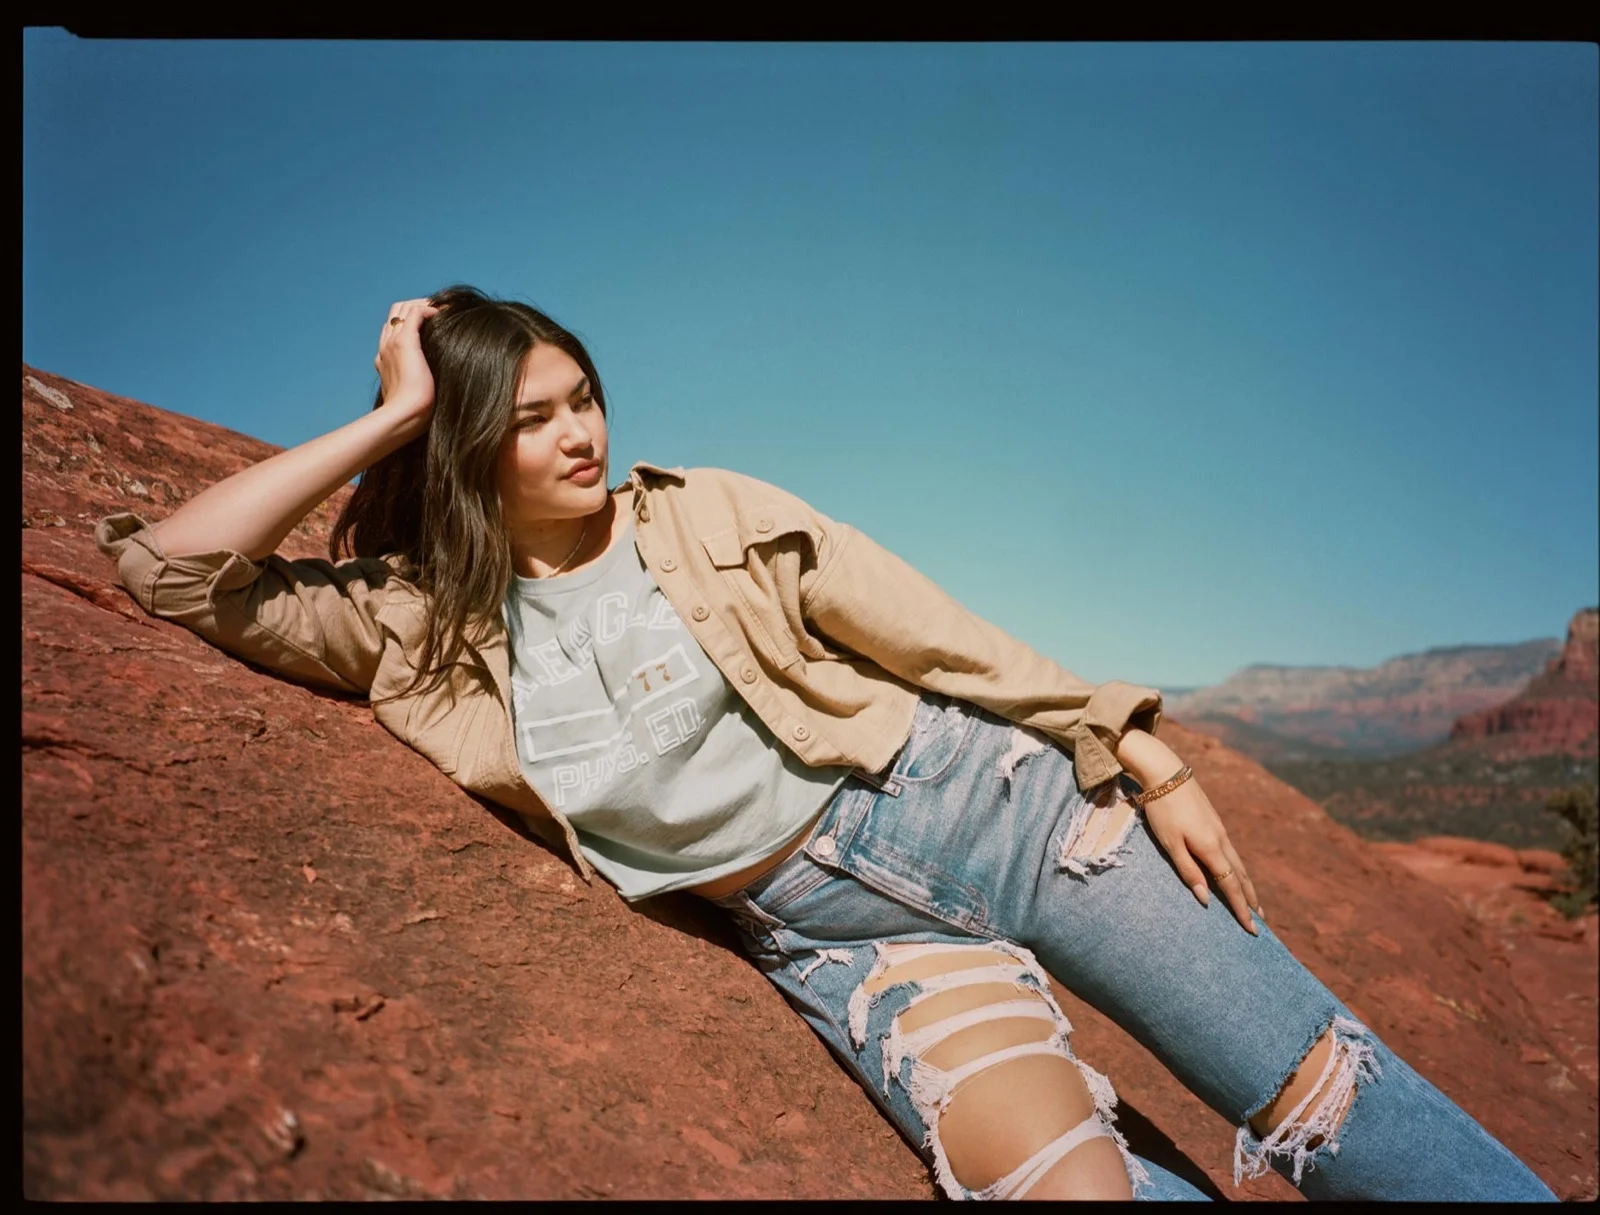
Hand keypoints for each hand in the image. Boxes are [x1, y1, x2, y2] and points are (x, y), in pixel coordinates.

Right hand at [374, 298, 441, 421]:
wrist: (404, 417)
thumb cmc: (414, 414)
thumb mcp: (416, 395)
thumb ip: (422, 384)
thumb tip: (441, 387)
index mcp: (385, 359)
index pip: (394, 328)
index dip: (412, 321)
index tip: (433, 323)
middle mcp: (385, 347)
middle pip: (396, 313)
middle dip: (416, 307)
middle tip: (439, 313)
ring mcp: (393, 343)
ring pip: (403, 308)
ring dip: (424, 305)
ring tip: (443, 310)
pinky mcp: (405, 343)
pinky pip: (416, 312)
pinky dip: (431, 309)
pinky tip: (446, 314)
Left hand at [1141, 773, 1261, 935]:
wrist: (1166, 773)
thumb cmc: (1163, 810)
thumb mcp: (1170, 843)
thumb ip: (1188, 871)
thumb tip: (1205, 899)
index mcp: (1211, 848)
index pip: (1231, 885)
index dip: (1241, 909)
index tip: (1252, 929)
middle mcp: (1221, 840)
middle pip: (1242, 876)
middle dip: (1251, 900)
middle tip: (1261, 922)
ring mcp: (1220, 830)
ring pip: (1239, 863)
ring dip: (1248, 885)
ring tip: (1253, 902)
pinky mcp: (1215, 822)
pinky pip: (1232, 853)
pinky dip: (1239, 869)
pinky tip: (1235, 873)